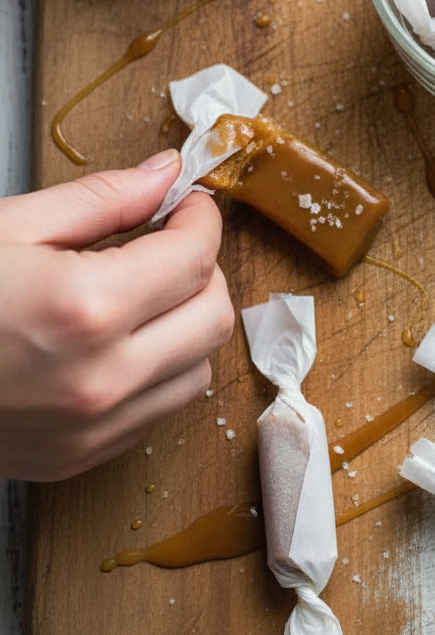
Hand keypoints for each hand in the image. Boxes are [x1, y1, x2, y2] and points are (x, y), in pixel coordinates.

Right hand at [0, 149, 234, 480]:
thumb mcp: (8, 227)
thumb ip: (100, 200)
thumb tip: (162, 176)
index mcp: (85, 308)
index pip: (195, 258)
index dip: (201, 221)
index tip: (189, 207)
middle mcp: (100, 378)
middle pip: (213, 318)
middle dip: (204, 271)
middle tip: (170, 244)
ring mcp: (90, 429)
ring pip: (197, 372)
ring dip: (186, 326)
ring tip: (143, 294)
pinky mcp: (76, 458)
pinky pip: (156, 414)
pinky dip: (158, 373)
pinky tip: (118, 342)